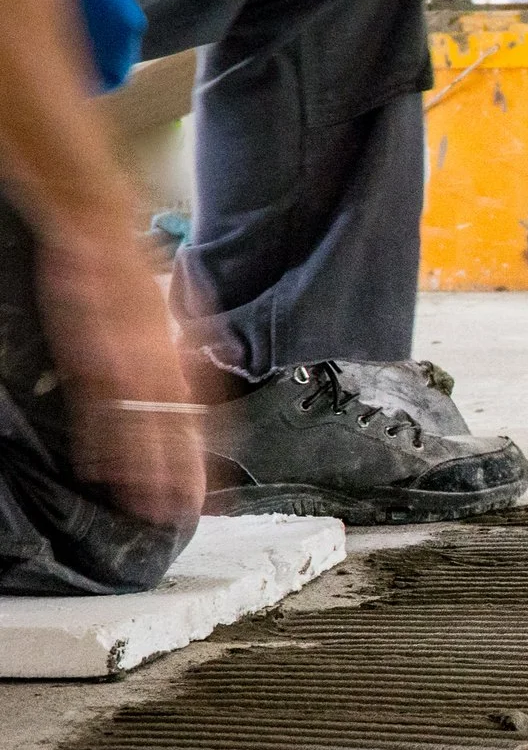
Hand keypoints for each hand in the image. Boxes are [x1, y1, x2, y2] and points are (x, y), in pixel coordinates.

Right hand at [39, 211, 203, 528]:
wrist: (99, 235)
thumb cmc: (134, 275)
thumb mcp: (179, 311)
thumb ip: (198, 345)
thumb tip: (218, 366)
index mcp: (183, 358)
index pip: (203, 421)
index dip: (208, 459)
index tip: (214, 493)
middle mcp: (161, 367)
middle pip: (176, 433)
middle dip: (180, 477)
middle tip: (183, 515)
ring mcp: (124, 365)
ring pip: (138, 429)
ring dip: (143, 472)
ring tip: (148, 509)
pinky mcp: (88, 360)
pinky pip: (96, 410)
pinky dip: (99, 442)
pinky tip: (100, 471)